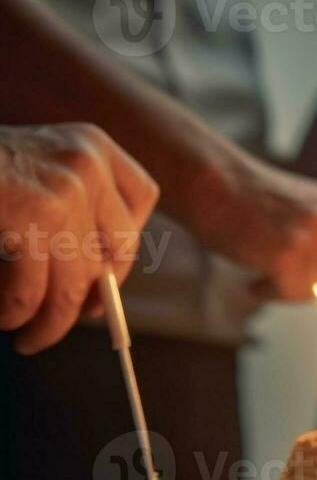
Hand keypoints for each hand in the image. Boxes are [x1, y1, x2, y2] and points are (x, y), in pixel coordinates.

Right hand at [0, 124, 158, 353]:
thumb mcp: (30, 181)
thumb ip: (69, 218)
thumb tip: (100, 295)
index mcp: (90, 144)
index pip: (140, 200)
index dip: (123, 249)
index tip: (100, 283)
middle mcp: (86, 160)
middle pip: (114, 250)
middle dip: (85, 299)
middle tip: (54, 325)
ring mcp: (63, 185)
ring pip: (76, 282)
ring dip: (49, 321)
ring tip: (26, 336)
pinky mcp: (33, 212)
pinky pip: (36, 288)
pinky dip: (16, 311)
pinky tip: (3, 317)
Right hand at [187, 156, 316, 301]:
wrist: (207, 180)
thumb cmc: (243, 202)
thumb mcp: (297, 211)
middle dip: (313, 288)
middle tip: (283, 280)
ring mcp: (310, 232)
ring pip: (314, 290)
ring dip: (286, 291)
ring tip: (261, 277)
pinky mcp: (287, 250)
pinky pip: (291, 290)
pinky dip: (271, 294)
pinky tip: (252, 285)